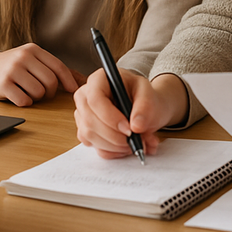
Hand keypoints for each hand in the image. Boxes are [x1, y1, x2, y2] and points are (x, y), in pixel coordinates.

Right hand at [0, 43, 78, 105]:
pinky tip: (18, 95)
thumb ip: (53, 68)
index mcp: (33, 50)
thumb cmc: (12, 66)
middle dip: (50, 92)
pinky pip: (24, 100)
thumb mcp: (32, 60)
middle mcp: (23, 57)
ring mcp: (12, 70)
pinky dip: (24, 102)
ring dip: (36, 97)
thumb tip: (82, 79)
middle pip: (50, 81)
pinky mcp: (3, 84)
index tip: (73, 90)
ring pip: (39, 92)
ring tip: (27, 91)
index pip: (58, 66)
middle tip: (43, 93)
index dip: (68, 80)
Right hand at [73, 70, 188, 158]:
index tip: (129, 129)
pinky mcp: (86, 132)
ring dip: (117, 146)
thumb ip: (145, 106)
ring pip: (91, 137)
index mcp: (99, 80)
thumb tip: (136, 126)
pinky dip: (115, 151)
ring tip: (138, 142)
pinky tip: (128, 145)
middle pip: (89, 121)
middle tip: (136, 140)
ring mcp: (83, 115)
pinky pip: (96, 148)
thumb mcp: (148, 93)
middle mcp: (85, 96)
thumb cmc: (142, 96)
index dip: (110, 117)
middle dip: (114, 136)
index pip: (95, 99)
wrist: (145, 108)